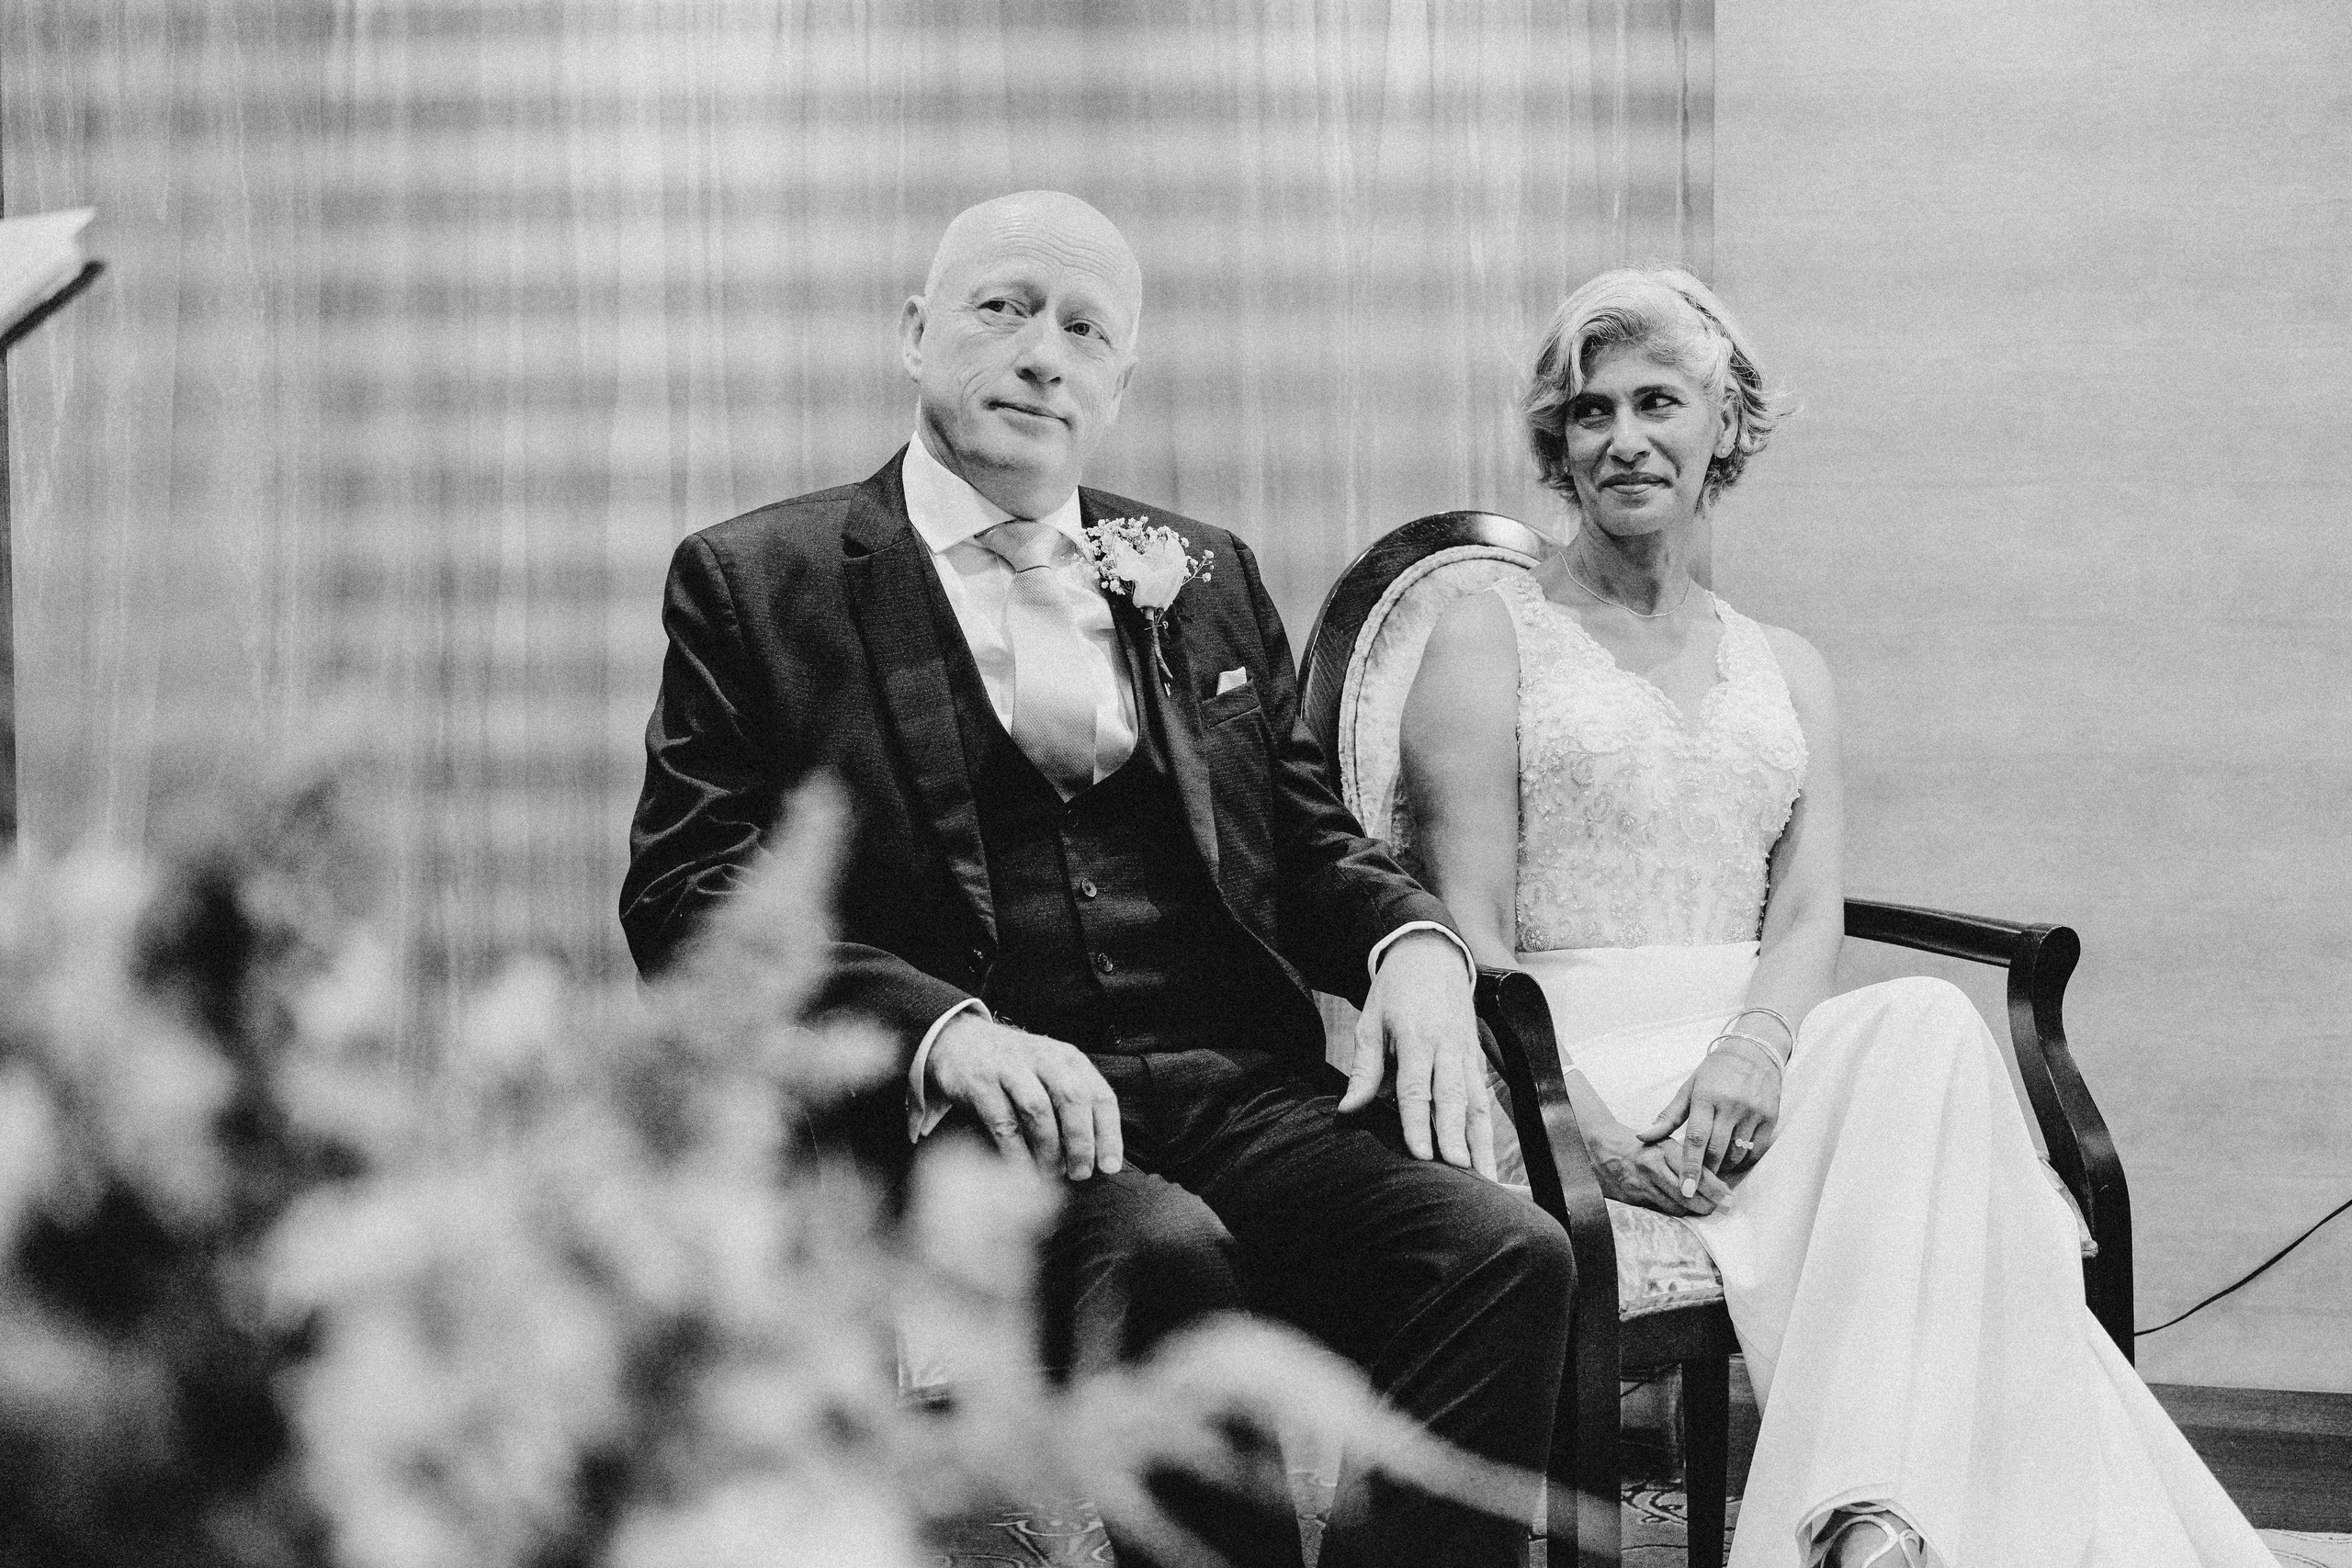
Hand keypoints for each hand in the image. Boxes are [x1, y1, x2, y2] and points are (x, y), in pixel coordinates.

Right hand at [927, 1014, 1123, 1180]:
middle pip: (1073, 1099)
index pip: (1100, 1095)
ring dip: (1049, 1148)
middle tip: (1080, 1174)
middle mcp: (1043, 1058)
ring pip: (1038, 1110)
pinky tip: (1022, 1170)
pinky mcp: (981, 1082)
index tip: (1109, 1166)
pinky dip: (1016, 1151)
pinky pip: (1003, 1122)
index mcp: (1069, 1059)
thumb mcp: (1050, 1072)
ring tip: (1052, 1174)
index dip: (1109, 1133)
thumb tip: (1097, 1154)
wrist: (959, 1040)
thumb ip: (1074, 1102)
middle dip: (1080, 1142)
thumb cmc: (1016, 1068)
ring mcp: (1010, 1067)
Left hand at [1339, 931, 1495, 1178]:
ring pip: (1478, 1104)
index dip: (1418, 1122)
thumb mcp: (1370, 1021)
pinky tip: (1488, 1161)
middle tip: (1459, 1175)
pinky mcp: (1478, 1059)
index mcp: (1416, 1037)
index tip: (1420, 1153)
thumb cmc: (1396, 990)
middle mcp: (1448, 1047)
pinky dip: (1489, 1132)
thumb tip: (1348, 1109)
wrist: (1432, 953)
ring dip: (1482, 1144)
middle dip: (1457, 1138)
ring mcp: (1468, 1054)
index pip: (1418, 1087)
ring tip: (1485, 1182)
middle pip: (1454, 1099)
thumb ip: (1364, 1068)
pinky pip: (1485, 1099)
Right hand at [1588, 1116, 1731, 1215]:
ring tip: (1705, 1208)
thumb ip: (1685, 1158)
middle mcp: (1653, 1167)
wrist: (1601, 1148)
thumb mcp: (1663, 1142)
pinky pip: (1661, 1211)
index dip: (1715, 1188)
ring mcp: (1642, 1184)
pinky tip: (1683, 1208)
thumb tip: (1716, 1179)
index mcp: (1664, 1149)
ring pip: (1677, 1207)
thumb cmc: (1640, 1146)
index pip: (1696, 1172)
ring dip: (1693, 1210)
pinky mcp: (1633, 1198)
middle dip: (1709, 1204)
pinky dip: (1675, 1211)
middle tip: (1723, 1207)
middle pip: (1688, 1195)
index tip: (1729, 1197)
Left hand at [1638, 1039, 1781, 1197]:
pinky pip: (1755, 1151)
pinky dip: (1742, 1161)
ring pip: (1736, 1153)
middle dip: (1705, 1171)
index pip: (1696, 1138)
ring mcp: (1753, 1112)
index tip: (1685, 1188)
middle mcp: (1731, 1105)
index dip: (1690, 1166)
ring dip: (1722, 1167)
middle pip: (1716, 1150)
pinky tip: (1732, 1160)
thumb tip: (1643, 1137)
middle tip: (1696, 1183)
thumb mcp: (1689, 1088)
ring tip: (1713, 1168)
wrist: (1754, 1052)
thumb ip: (1668, 1116)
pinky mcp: (1770, 1118)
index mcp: (1706, 1096)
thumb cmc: (1716, 1072)